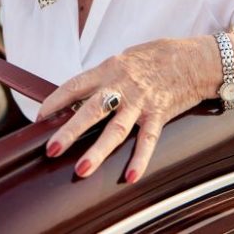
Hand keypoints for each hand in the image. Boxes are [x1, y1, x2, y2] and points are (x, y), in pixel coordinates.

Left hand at [36, 36, 218, 182]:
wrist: (193, 59)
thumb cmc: (156, 57)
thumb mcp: (124, 59)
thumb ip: (104, 77)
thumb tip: (80, 96)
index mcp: (109, 69)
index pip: (75, 85)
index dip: (55, 100)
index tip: (40, 116)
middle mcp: (122, 86)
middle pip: (91, 110)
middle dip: (69, 132)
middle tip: (52, 150)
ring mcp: (141, 102)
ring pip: (116, 129)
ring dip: (98, 151)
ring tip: (83, 170)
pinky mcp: (159, 114)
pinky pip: (148, 139)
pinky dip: (140, 159)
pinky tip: (131, 176)